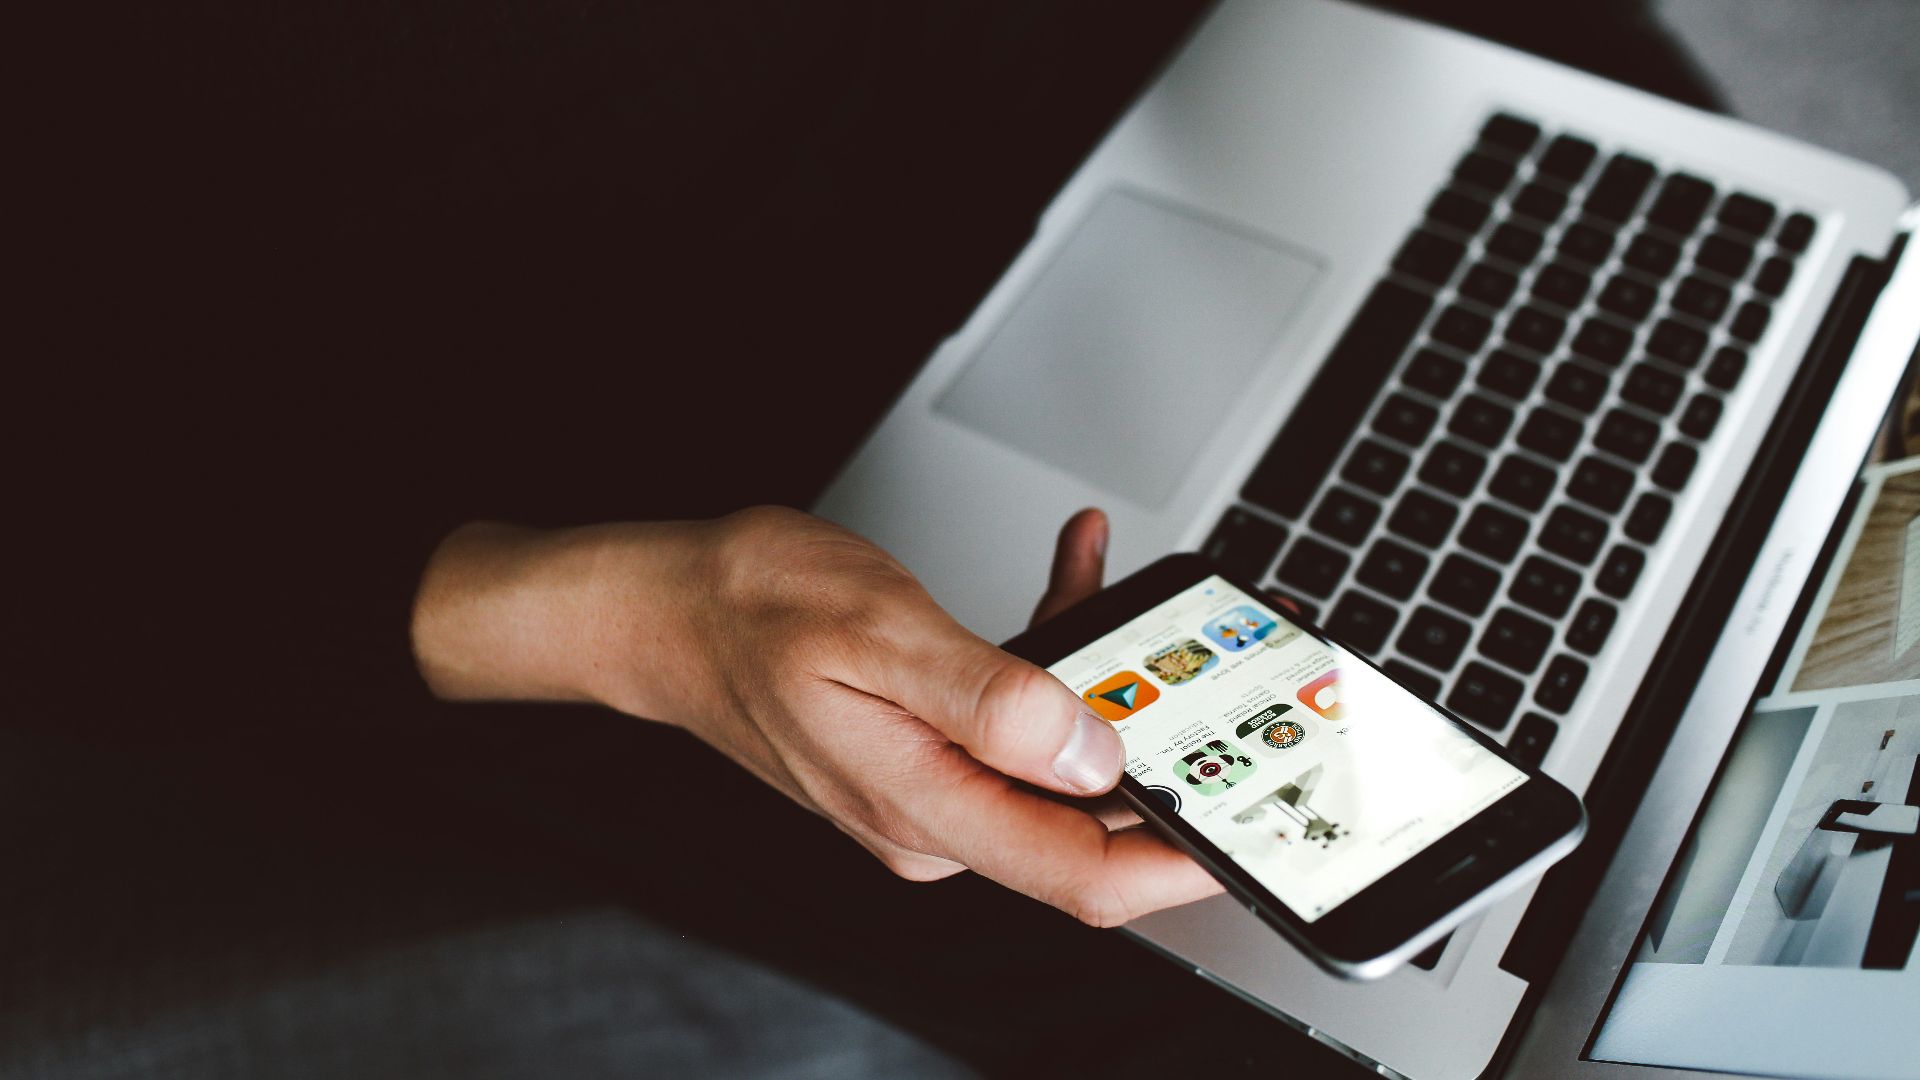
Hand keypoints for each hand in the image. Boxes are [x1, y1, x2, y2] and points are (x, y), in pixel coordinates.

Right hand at [411, 506, 1220, 924]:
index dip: (1180, 863)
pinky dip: (1055, 653)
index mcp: (925, 806)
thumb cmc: (745, 610)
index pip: (1082, 874)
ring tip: (1113, 584)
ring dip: (1104, 679)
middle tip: (1208, 665)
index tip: (1249, 827)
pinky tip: (1066, 577)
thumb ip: (993, 698)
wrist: (663, 608)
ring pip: (1061, 758)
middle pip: (1087, 818)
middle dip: (1161, 747)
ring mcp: (933, 789)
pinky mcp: (930, 751)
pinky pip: (1021, 720)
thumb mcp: (878, 631)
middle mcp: (935, 816)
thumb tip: (1095, 754)